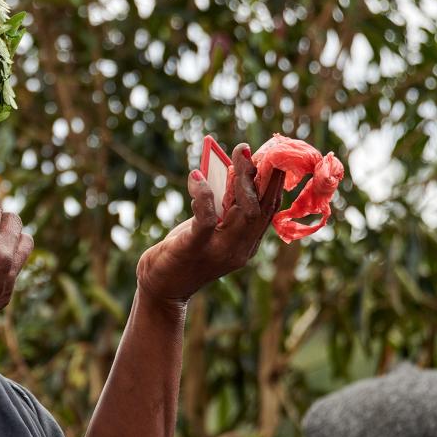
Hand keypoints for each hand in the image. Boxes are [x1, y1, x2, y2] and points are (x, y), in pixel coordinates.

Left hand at [136, 143, 283, 303]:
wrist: (161, 289)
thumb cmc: (183, 252)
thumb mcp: (208, 228)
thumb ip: (222, 206)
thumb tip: (231, 168)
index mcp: (247, 243)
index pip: (270, 208)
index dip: (275, 180)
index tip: (274, 153)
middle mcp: (240, 248)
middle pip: (261, 206)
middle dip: (262, 173)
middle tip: (252, 147)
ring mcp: (220, 251)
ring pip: (242, 210)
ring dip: (242, 178)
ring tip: (238, 152)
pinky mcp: (195, 249)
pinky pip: (206, 219)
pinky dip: (203, 195)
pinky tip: (195, 176)